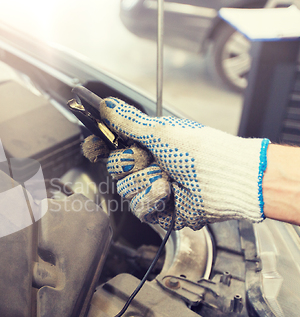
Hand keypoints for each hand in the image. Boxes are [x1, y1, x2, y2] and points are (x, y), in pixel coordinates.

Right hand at [82, 97, 269, 229]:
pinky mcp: (157, 211)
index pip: (112, 146)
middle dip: (129, 162)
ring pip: (125, 189)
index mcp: (147, 145)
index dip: (99, 146)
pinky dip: (153, 198)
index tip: (92, 146)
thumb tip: (106, 105)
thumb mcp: (160, 131)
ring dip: (146, 181)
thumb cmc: (200, 152)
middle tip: (148, 157)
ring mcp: (151, 189)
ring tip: (168, 176)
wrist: (224, 180)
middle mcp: (147, 166)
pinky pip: (138, 208)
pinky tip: (169, 192)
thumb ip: (128, 121)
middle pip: (115, 168)